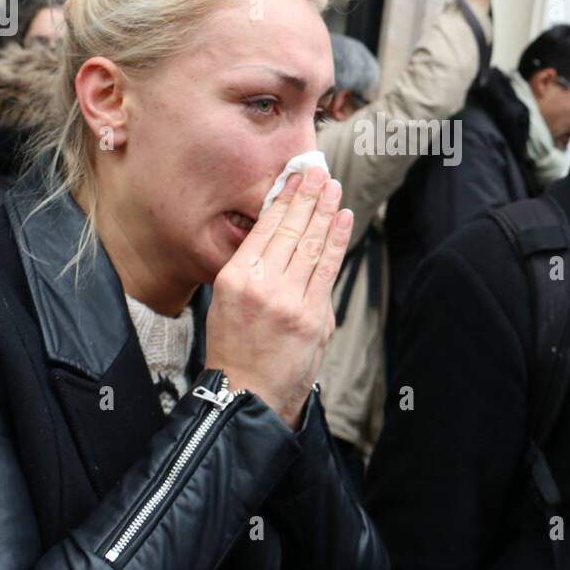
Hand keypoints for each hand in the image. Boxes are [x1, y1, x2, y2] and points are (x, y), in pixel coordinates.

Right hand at [204, 165, 352, 429]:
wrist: (247, 396)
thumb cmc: (236, 351)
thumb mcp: (227, 303)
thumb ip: (256, 271)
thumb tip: (288, 240)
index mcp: (235, 278)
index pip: (264, 228)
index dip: (284, 199)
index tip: (295, 178)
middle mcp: (260, 285)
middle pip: (290, 230)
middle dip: (308, 197)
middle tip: (320, 172)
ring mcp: (289, 300)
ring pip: (311, 245)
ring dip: (326, 212)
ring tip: (333, 188)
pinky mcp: (312, 317)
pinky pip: (327, 270)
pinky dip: (337, 241)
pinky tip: (342, 220)